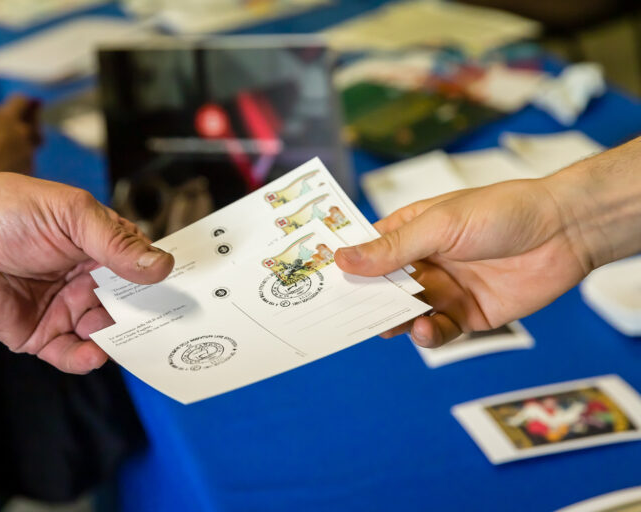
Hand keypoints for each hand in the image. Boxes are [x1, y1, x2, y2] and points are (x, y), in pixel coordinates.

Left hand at [0, 173, 173, 373]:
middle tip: (172, 325)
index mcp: (98, 246)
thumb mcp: (71, 215)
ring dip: (121, 338)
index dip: (163, 277)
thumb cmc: (8, 213)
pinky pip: (70, 353)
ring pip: (105, 331)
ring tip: (133, 341)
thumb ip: (115, 243)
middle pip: (129, 304)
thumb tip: (161, 266)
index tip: (189, 291)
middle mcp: (87, 280)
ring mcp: (65, 309)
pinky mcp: (40, 335)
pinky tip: (95, 353)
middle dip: (149, 315)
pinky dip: (86, 358)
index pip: (141, 265)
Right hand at [335, 176, 592, 347]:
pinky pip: (438, 331)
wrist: (564, 231)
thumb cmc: (501, 212)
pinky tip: (424, 329)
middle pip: (382, 287)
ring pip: (405, 313)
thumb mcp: (440, 225)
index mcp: (412, 231)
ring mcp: (445, 290)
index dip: (345, 266)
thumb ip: (392, 249)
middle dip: (365, 301)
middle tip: (343, 316)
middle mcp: (424, 262)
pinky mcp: (468, 315)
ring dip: (393, 321)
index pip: (367, 251)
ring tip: (386, 326)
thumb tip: (341, 259)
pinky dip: (427, 335)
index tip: (318, 283)